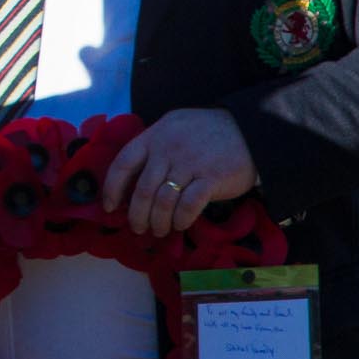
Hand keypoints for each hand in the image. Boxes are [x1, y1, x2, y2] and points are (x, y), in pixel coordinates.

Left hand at [101, 107, 257, 236]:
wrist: (248, 129)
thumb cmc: (205, 132)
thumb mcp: (172, 128)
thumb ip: (153, 147)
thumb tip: (132, 180)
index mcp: (153, 137)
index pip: (123, 164)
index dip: (112, 188)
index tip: (110, 207)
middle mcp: (167, 150)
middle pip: (143, 190)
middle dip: (137, 215)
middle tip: (138, 228)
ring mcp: (189, 164)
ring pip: (163, 201)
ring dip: (158, 221)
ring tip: (159, 230)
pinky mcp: (211, 178)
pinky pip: (189, 205)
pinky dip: (181, 219)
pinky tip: (180, 225)